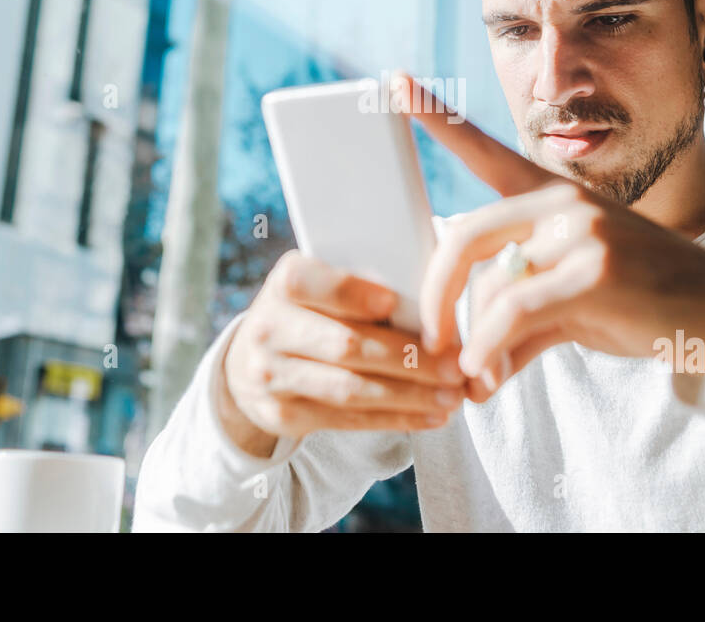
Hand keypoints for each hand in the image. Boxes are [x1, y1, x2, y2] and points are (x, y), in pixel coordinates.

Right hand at [221, 249, 471, 454]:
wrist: (250, 361)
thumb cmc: (310, 312)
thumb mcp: (320, 287)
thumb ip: (363, 286)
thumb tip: (432, 304)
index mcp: (284, 283)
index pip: (313, 284)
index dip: (353, 294)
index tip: (395, 303)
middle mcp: (269, 328)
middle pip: (344, 344)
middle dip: (407, 358)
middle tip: (454, 365)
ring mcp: (271, 376)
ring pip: (349, 389)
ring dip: (409, 396)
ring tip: (452, 396)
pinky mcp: (283, 415)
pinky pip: (347, 420)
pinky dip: (395, 419)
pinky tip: (430, 416)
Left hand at [390, 71, 704, 400]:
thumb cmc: (646, 306)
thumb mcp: (575, 305)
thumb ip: (521, 323)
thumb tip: (473, 374)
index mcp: (555, 199)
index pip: (488, 152)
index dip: (437, 120)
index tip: (393, 82)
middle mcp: (564, 202)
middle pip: (466, 236)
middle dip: (436, 295)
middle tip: (426, 343)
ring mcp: (582, 230)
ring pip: (491, 287)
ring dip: (471, 342)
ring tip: (471, 379)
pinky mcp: (596, 269)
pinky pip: (515, 312)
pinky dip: (490, 350)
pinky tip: (487, 377)